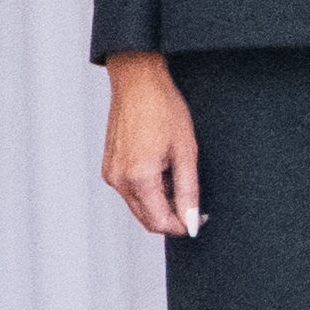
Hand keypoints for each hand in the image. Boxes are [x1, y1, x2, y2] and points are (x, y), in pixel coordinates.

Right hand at [102, 51, 201, 236]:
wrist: (138, 83)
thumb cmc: (163, 109)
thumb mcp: (186, 152)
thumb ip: (188, 191)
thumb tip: (192, 220)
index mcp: (138, 178)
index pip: (159, 222)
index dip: (182, 226)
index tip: (200, 221)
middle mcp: (118, 181)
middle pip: (146, 218)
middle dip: (172, 218)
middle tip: (196, 207)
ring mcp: (111, 174)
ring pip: (138, 206)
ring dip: (161, 203)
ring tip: (180, 177)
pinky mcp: (109, 167)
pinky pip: (130, 190)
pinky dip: (149, 190)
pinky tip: (164, 170)